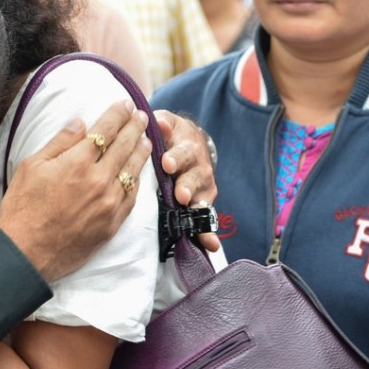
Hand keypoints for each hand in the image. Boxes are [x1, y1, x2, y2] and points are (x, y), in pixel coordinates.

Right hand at [0, 100, 151, 281]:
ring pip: (133, 170)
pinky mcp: (112, 224)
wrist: (26, 253)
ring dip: (142, 151)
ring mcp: (108, 203)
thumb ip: (59, 142)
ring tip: (146, 139)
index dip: (117, 114)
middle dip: (134, 127)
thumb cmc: (22, 209)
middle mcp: (98, 180)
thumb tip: (81, 123)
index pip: (105, 130)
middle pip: (125, 146)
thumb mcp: (31, 167)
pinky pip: (132, 197)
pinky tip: (139, 172)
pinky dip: (138, 180)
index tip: (124, 104)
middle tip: (141, 116)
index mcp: (76, 162)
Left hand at [154, 110, 220, 251]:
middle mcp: (199, 167)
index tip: (166, 163)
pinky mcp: (204, 204)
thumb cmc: (169, 135)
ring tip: (190, 218)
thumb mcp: (167, 123)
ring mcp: (203, 187)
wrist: (189, 143)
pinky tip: (211, 246)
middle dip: (187, 186)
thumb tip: (158, 122)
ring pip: (202, 199)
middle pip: (195, 177)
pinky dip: (208, 234)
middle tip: (179, 194)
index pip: (182, 152)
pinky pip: (205, 221)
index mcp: (187, 147)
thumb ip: (163, 124)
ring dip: (196, 209)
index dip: (175, 157)